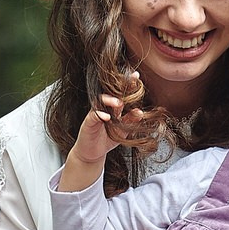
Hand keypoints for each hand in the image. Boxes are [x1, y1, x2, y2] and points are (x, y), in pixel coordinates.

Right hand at [58, 74, 153, 191]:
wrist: (92, 153)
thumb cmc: (106, 139)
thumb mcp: (123, 130)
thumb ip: (130, 121)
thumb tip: (140, 112)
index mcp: (114, 108)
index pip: (121, 94)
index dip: (128, 85)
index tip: (136, 77)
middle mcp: (104, 108)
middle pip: (111, 93)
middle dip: (120, 87)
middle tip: (130, 84)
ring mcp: (95, 114)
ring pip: (101, 102)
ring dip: (110, 101)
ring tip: (119, 103)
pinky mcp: (88, 123)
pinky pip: (93, 116)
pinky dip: (100, 115)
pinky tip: (106, 117)